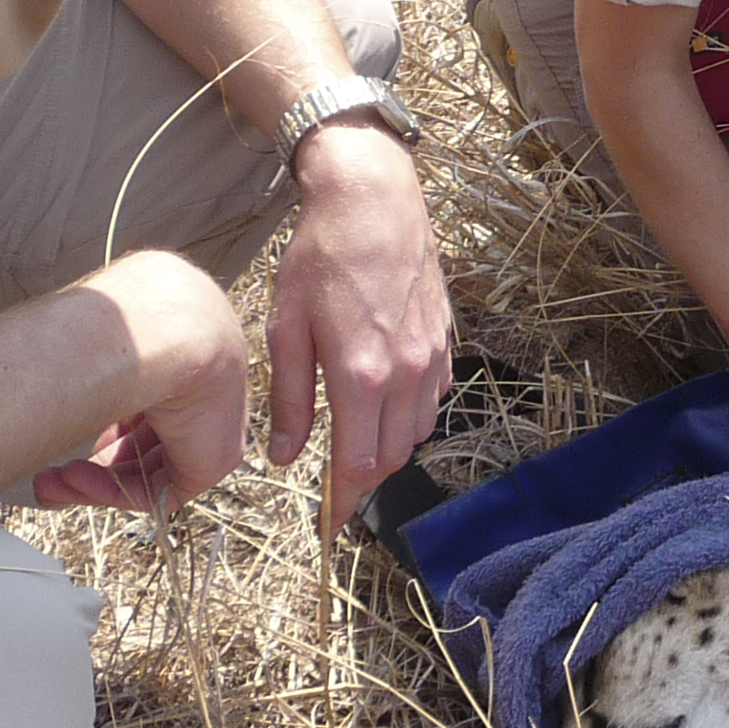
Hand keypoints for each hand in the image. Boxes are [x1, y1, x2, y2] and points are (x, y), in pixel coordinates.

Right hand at [35, 249, 253, 513]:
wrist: (163, 325)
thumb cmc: (129, 316)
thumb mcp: (110, 341)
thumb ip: (100, 373)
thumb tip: (68, 393)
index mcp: (185, 353)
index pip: (145, 401)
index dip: (104, 420)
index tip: (65, 424)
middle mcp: (204, 390)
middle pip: (144, 441)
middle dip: (92, 462)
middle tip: (45, 474)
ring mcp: (212, 425)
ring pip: (146, 470)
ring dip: (91, 480)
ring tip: (45, 482)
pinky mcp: (213, 459)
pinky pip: (158, 488)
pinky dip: (111, 490)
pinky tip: (71, 478)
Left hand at [266, 118, 453, 538]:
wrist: (373, 199)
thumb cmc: (320, 257)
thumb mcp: (286, 327)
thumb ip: (287, 399)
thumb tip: (283, 456)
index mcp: (359, 376)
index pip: (355, 466)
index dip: (342, 504)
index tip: (329, 528)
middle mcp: (404, 374)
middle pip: (389, 458)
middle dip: (361, 479)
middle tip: (333, 483)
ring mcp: (431, 357)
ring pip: (416, 432)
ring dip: (386, 447)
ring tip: (355, 438)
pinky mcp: (445, 339)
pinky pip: (433, 399)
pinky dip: (410, 414)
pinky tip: (384, 399)